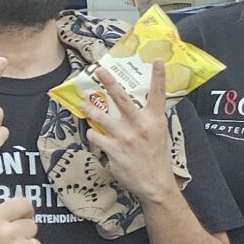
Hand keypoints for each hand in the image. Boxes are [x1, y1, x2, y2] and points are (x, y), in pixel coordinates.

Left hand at [77, 57, 181, 199]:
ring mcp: (125, 137)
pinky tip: (96, 136)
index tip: (158, 61)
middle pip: (122, 98)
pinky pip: (96, 136)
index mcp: (155, 120)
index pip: (159, 94)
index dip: (159, 76)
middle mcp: (140, 125)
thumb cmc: (157, 157)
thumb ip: (149, 119)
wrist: (155, 183)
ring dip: (89, 109)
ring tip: (84, 104)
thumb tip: (140, 105)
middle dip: (109, 81)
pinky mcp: (113, 150)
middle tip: (99, 70)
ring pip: (100, 116)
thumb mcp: (160, 134)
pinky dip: (94, 135)